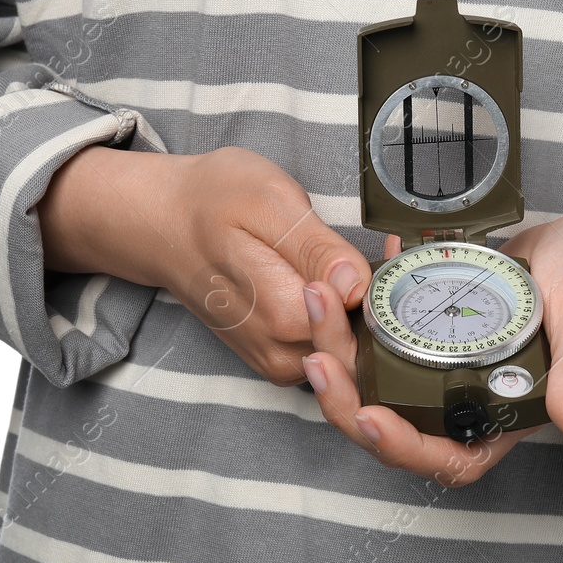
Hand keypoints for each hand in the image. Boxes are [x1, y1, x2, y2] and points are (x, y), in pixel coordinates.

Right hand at [38, 144, 370, 385]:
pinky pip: (330, 350)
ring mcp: (279, 362)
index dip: (391, 288)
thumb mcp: (267, 202)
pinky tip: (352, 283)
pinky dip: (351, 322)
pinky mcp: (280, 359)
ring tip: (376, 260)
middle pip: (365, 348)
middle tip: (395, 249)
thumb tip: (356, 285)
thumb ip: (314, 248)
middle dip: (389, 304)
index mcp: (282, 315)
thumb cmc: (213, 201)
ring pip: (351, 356)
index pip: (366, 323)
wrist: (164, 223)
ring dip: (373, 315)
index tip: (398, 248)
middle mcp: (281, 351)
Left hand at [300, 208, 562, 484]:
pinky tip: (354, 268)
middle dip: (345, 394)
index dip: (403, 448)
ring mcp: (445, 359)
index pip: (447, 457)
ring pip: (376, 373)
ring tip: (318, 299)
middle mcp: (467, 396)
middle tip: (316, 351)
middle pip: (392, 419)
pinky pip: (386, 325)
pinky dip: (363, 303)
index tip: (369, 416)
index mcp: (505, 413)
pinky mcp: (433, 320)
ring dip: (340, 343)